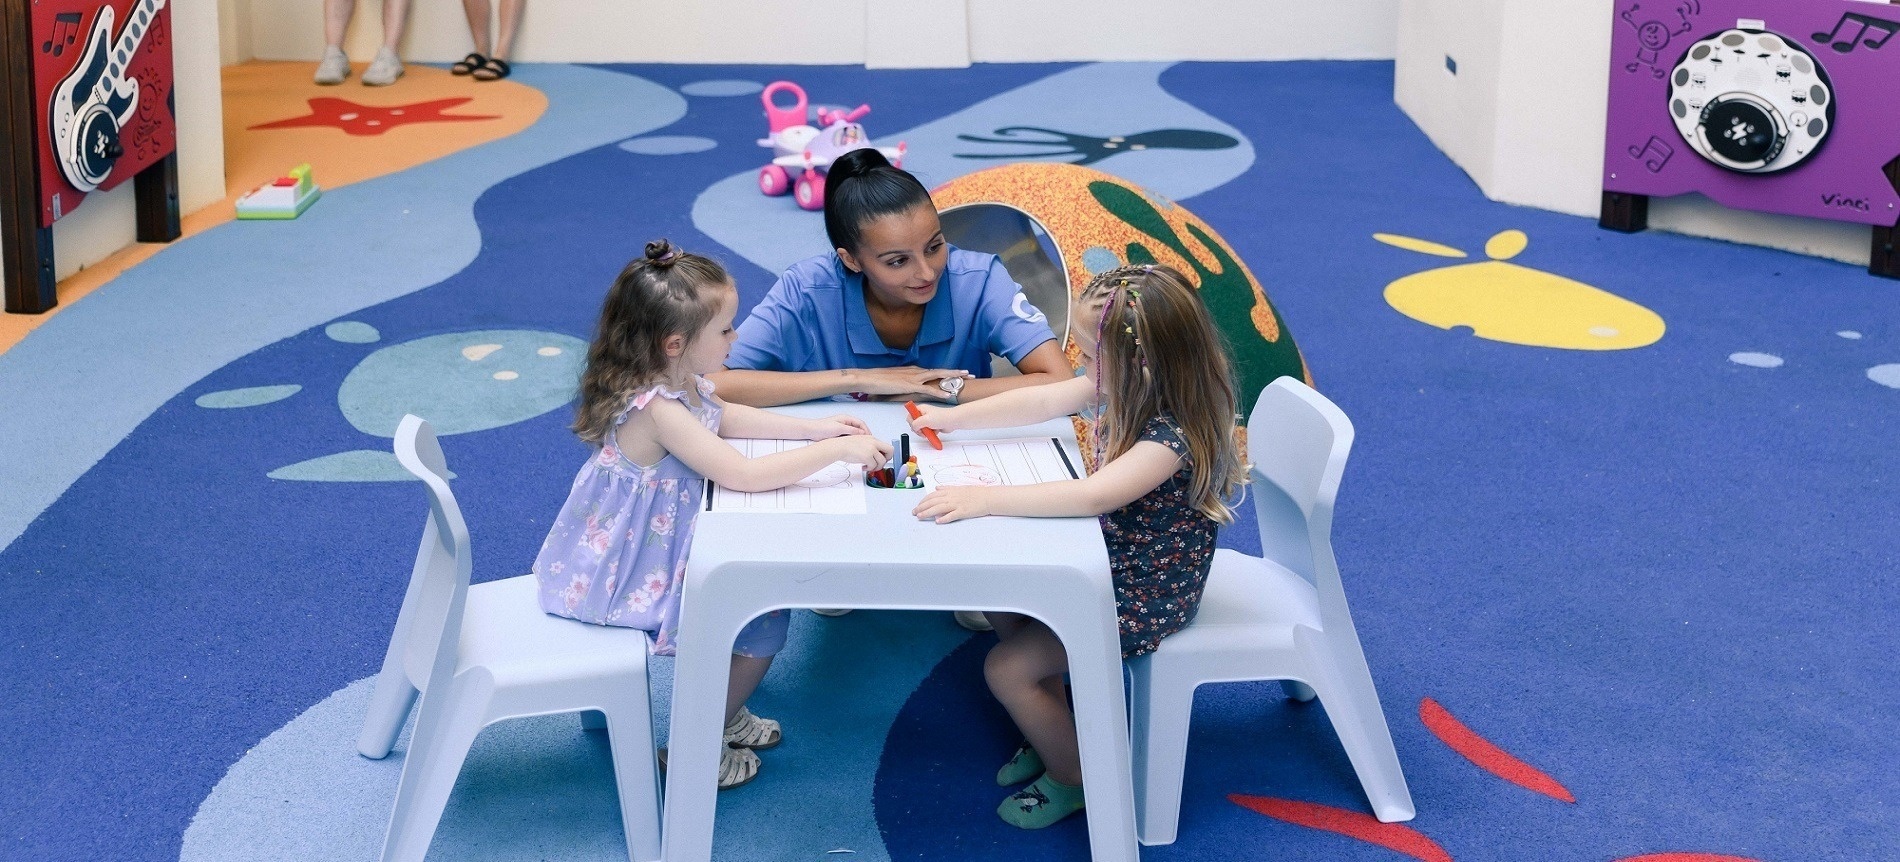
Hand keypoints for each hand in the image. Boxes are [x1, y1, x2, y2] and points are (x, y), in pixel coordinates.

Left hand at [803, 414, 870, 439]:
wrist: (811, 431)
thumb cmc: (822, 427)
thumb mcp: (839, 428)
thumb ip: (851, 430)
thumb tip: (862, 433)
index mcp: (846, 418)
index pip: (861, 423)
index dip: (866, 430)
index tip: (869, 437)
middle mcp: (845, 422)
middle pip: (859, 428)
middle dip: (864, 435)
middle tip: (867, 443)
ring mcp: (842, 428)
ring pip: (854, 433)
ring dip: (858, 439)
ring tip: (862, 445)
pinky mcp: (839, 434)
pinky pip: (849, 437)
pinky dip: (852, 441)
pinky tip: (853, 446)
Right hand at [821, 434, 890, 470]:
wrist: (839, 447)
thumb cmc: (846, 446)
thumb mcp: (861, 442)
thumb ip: (870, 447)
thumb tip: (875, 455)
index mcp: (872, 439)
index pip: (886, 446)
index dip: (886, 454)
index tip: (882, 459)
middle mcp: (874, 442)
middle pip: (890, 451)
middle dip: (886, 460)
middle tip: (880, 464)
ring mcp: (871, 449)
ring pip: (882, 461)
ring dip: (876, 467)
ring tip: (870, 467)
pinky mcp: (867, 456)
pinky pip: (874, 466)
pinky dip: (870, 468)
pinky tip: (864, 467)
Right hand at [847, 366, 972, 398]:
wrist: (868, 378)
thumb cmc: (879, 380)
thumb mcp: (896, 381)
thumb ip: (905, 383)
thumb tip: (910, 387)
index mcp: (914, 370)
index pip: (934, 371)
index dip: (947, 372)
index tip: (958, 373)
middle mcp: (916, 371)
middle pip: (940, 371)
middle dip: (955, 373)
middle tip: (969, 373)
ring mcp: (914, 378)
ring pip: (937, 376)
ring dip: (951, 378)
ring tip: (965, 379)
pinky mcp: (909, 385)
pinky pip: (927, 389)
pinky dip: (938, 392)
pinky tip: (947, 395)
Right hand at [907, 402, 956, 434]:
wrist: (953, 421)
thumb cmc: (942, 417)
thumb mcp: (925, 420)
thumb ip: (915, 424)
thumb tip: (913, 428)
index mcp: (920, 409)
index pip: (910, 416)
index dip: (911, 422)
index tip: (916, 426)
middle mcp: (923, 414)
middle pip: (915, 424)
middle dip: (918, 429)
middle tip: (923, 431)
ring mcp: (928, 420)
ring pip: (921, 429)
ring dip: (925, 432)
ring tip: (930, 432)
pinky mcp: (932, 425)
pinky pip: (927, 431)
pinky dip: (930, 433)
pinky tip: (934, 432)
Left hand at [913, 486, 995, 523]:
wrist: (988, 497)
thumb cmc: (975, 493)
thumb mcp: (960, 487)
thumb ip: (947, 488)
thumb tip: (937, 487)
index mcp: (951, 491)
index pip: (933, 495)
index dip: (924, 500)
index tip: (918, 505)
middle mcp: (952, 497)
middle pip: (933, 501)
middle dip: (922, 507)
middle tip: (914, 512)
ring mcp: (957, 504)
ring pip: (939, 508)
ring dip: (928, 512)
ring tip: (920, 516)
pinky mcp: (963, 511)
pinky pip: (952, 515)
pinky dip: (944, 518)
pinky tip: (937, 521)